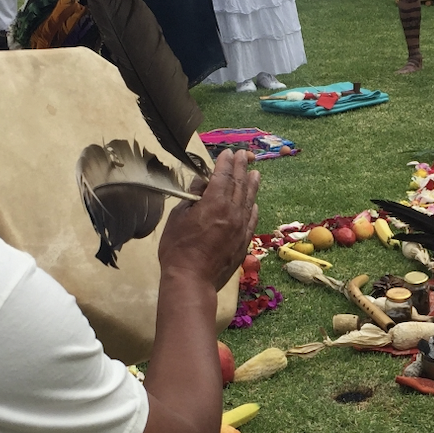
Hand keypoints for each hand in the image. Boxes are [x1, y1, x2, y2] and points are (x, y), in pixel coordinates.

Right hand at [159, 150, 259, 291]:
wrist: (193, 279)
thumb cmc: (178, 248)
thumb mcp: (177, 217)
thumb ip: (192, 198)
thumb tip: (202, 186)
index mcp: (215, 203)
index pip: (223, 176)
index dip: (225, 163)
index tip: (227, 153)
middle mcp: (232, 212)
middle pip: (239, 185)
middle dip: (241, 168)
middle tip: (243, 156)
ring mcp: (240, 228)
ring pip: (249, 201)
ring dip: (252, 185)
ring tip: (256, 173)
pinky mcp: (243, 242)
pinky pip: (252, 220)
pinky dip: (253, 209)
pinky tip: (255, 204)